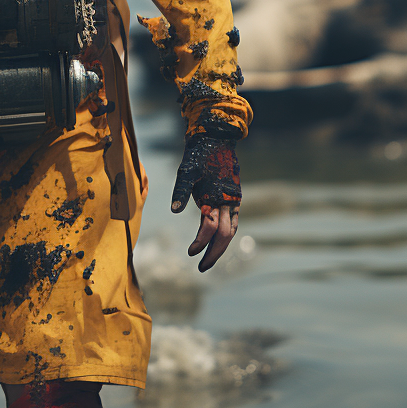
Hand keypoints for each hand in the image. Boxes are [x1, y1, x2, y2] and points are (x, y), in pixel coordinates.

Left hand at [170, 134, 241, 272]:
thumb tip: (174, 210)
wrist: (217, 138)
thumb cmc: (198, 155)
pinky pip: (232, 222)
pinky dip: (225, 235)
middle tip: (202, 269)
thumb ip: (181, 191)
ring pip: (231, 231)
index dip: (201, 241)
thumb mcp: (186, 171)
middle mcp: (228, 201)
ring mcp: (232, 200)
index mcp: (217, 196)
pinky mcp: (232, 198)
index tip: (190, 252)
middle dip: (214, 254)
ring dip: (221, 247)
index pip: (210, 227)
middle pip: (225, 235)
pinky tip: (215, 243)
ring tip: (208, 261)